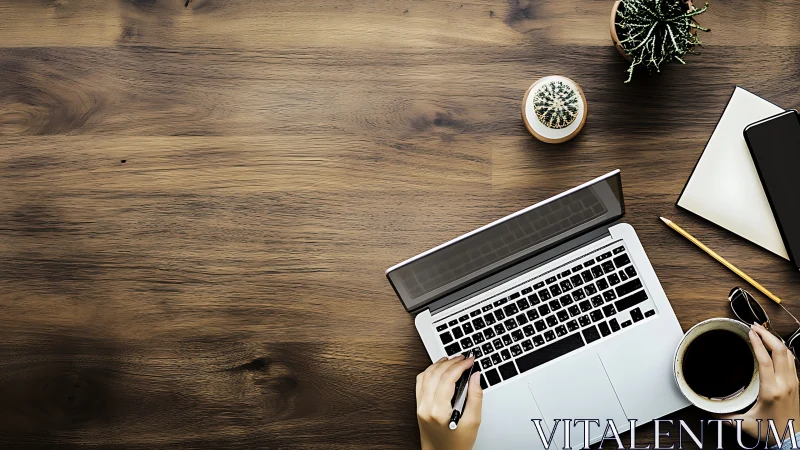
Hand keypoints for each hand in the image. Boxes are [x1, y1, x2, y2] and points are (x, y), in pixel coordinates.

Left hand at [416, 355, 482, 449]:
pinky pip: (420, 382)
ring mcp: (420, 406)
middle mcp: (426, 407)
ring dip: (439, 364)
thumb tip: (476, 377)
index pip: (448, 379)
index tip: (470, 361)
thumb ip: (475, 396)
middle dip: (451, 362)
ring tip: (452, 360)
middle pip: (436, 374)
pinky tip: (439, 369)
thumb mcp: (473, 422)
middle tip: (463, 358)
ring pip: (425, 375)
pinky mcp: (418, 406)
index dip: (460, 366)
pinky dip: (430, 372)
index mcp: (439, 411)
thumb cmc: (457, 444)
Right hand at [720, 323, 799, 442]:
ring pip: (789, 354)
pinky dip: (782, 350)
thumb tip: (709, 412)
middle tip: (755, 326)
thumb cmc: (773, 431)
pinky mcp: (797, 384)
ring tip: (764, 332)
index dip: (757, 343)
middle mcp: (785, 384)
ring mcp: (794, 383)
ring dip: (776, 340)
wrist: (792, 439)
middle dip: (768, 335)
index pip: (766, 360)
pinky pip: (792, 360)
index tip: (750, 332)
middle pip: (780, 351)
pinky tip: (774, 347)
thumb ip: (726, 417)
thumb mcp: (746, 423)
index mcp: (771, 390)